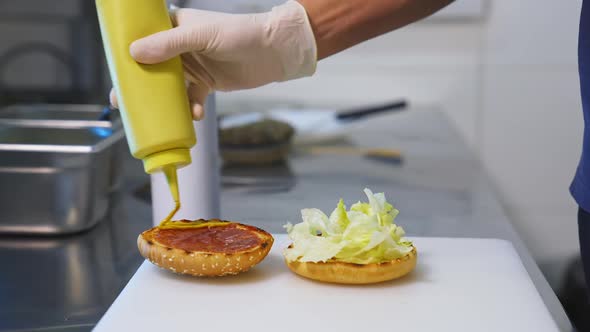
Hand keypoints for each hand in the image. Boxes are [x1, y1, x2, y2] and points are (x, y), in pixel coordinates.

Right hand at [109, 0, 316, 119]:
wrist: (272, 51)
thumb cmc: (238, 34)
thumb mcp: (201, 36)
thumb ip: (169, 44)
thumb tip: (135, 53)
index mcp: (174, 26)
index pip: (143, 39)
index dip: (127, 57)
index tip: (115, 75)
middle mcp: (180, 46)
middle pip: (151, 67)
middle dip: (139, 86)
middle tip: (123, 104)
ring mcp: (193, 66)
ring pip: (169, 87)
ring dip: (163, 102)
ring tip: (157, 117)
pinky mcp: (207, 83)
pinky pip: (191, 98)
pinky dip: (190, 108)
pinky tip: (195, 114)